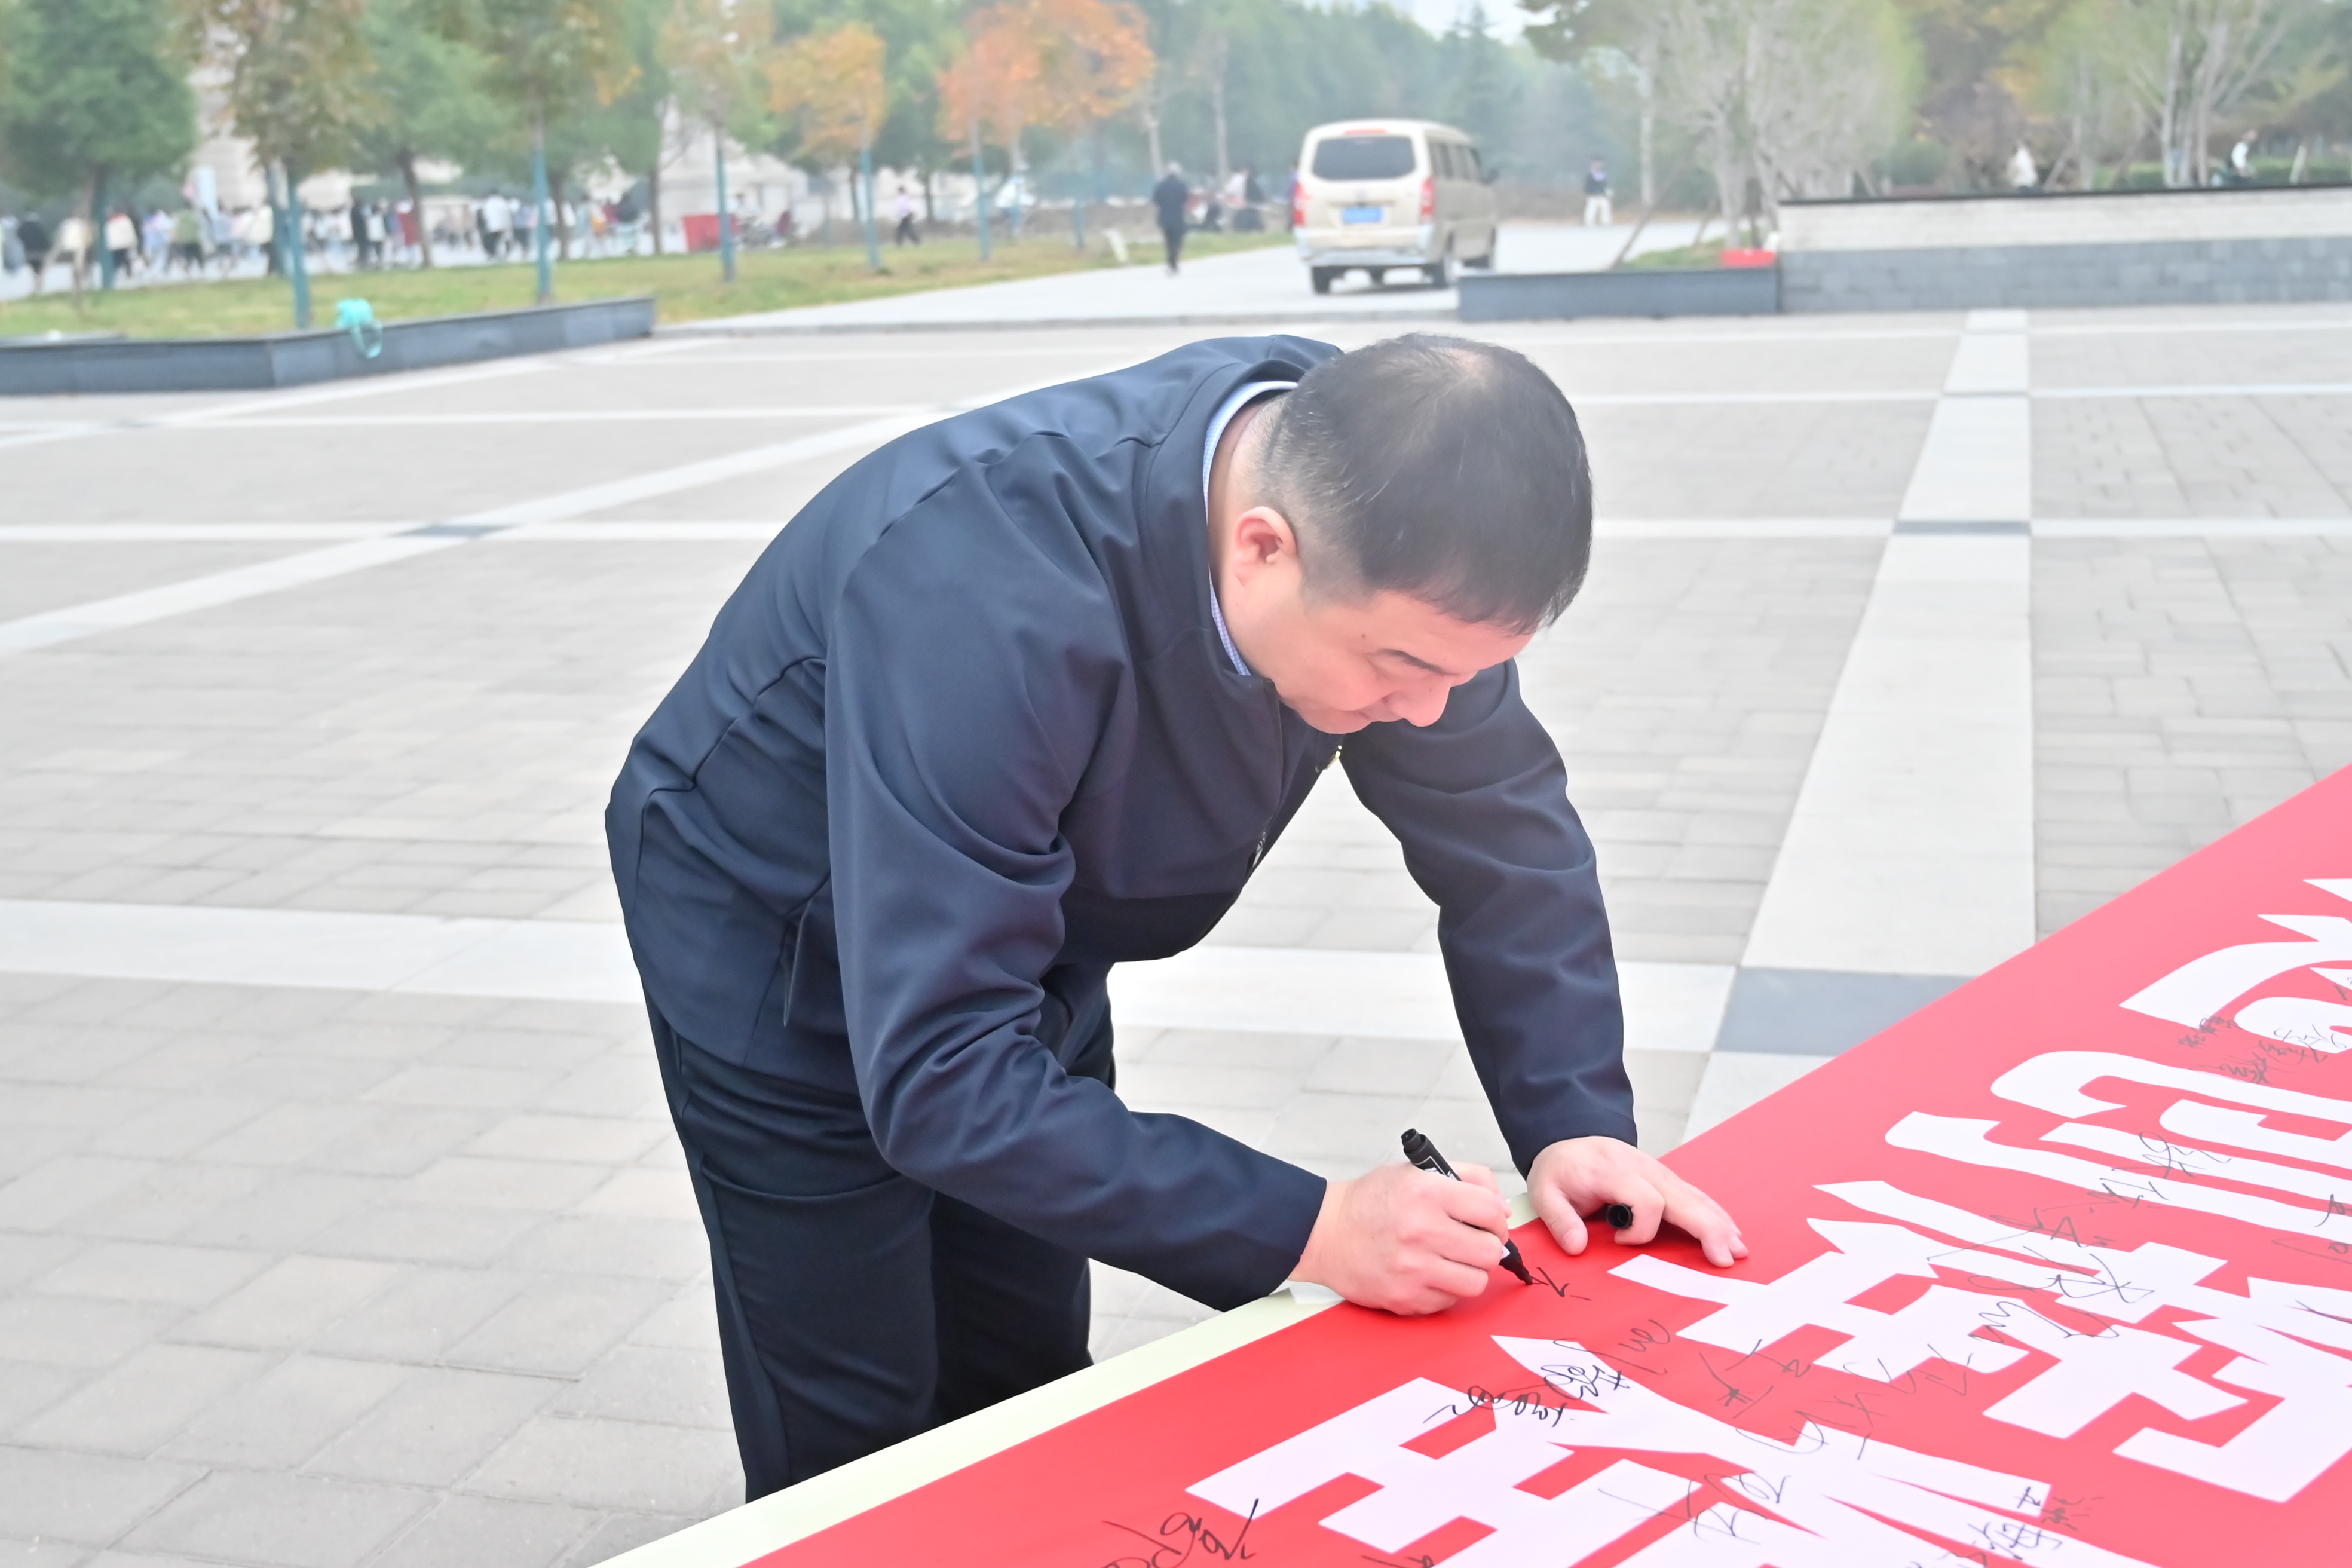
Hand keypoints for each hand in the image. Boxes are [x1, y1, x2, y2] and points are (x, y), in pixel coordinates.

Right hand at [1293, 1160, 1511, 1313]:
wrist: (1324, 1232)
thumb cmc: (1372, 1201)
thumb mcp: (1416, 1171)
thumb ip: (1467, 1178)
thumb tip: (1503, 1209)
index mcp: (1426, 1193)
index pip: (1491, 1210)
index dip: (1496, 1218)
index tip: (1488, 1222)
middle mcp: (1421, 1231)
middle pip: (1491, 1252)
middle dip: (1487, 1246)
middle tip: (1471, 1242)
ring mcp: (1413, 1269)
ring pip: (1477, 1282)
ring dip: (1469, 1271)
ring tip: (1451, 1260)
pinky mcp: (1405, 1298)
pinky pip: (1449, 1301)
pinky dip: (1445, 1289)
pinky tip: (1428, 1274)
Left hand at [1527, 1136, 1746, 1267]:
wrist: (1570, 1137)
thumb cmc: (1561, 1168)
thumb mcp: (1545, 1191)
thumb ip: (1559, 1219)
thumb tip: (1577, 1248)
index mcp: (1615, 1172)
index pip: (1646, 1201)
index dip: (1639, 1229)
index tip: (1618, 1241)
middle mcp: (1644, 1170)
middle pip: (1683, 1198)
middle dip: (1707, 1228)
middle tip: (1724, 1257)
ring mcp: (1659, 1172)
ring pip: (1696, 1196)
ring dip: (1719, 1223)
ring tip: (1737, 1249)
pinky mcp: (1666, 1179)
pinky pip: (1695, 1195)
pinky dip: (1715, 1213)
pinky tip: (1730, 1230)